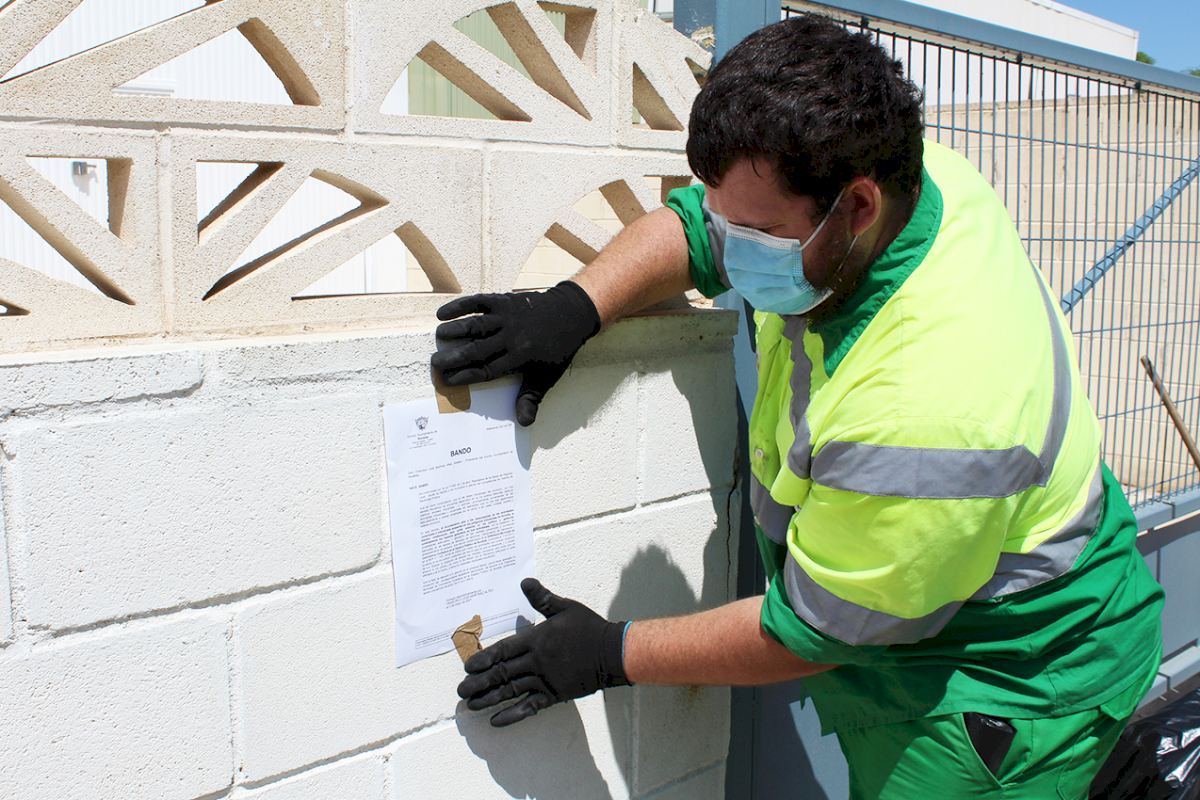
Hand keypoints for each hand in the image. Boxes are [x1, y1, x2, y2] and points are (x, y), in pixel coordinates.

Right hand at [431, 281, 600, 425]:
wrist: (571, 314)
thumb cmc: (558, 349)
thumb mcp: (547, 376)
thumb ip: (531, 398)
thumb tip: (523, 422)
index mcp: (520, 358)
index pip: (487, 370)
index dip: (466, 376)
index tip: (448, 381)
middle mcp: (510, 338)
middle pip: (477, 349)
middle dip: (454, 357)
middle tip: (434, 364)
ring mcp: (506, 318)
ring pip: (475, 325)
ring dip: (454, 330)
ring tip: (438, 337)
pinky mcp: (504, 300)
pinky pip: (479, 302)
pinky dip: (460, 306)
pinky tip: (442, 313)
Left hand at [457, 578, 629, 726]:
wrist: (612, 653)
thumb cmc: (589, 628)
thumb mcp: (565, 608)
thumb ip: (542, 598)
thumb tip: (524, 581)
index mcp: (537, 639)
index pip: (504, 650)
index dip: (484, 659)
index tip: (468, 667)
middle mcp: (537, 661)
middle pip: (502, 673)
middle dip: (480, 682)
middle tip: (461, 690)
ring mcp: (545, 680)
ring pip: (511, 691)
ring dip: (489, 698)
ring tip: (471, 705)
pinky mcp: (554, 695)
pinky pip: (529, 707)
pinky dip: (512, 715)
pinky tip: (496, 720)